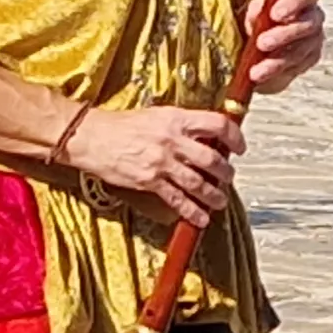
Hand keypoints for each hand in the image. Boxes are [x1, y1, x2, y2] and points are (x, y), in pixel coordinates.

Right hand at [65, 105, 244, 225]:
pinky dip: (192, 211)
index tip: (240, 147)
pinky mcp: (150, 181)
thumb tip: (205, 136)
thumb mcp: (158, 115)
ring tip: (220, 201)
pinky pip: (177, 199)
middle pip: (212, 159)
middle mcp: (172, 140)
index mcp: (177, 119)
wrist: (93, 136)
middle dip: (226, 172)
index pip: (217, 125)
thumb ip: (182, 124)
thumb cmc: (123, 124)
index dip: (235, 137)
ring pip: (198, 182)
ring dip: (214, 195)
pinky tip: (200, 217)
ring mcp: (161, 162)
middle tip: (229, 178)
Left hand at [242, 0, 325, 92]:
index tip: (274, 15)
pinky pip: (299, 66)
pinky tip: (264, 76)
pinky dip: (279, 72)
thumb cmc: (258, 18)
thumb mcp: (253, 11)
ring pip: (302, 50)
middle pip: (308, 24)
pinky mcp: (310, 58)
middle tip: (262, 43)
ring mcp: (314, 38)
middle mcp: (313, 15)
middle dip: (284, 35)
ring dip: (278, 61)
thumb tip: (259, 10)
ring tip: (256, 71)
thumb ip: (256, 9)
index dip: (294, 2)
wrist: (256, 42)